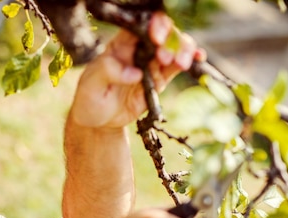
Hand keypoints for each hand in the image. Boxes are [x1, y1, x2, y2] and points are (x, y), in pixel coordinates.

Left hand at [69, 12, 205, 129]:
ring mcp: (151, 63)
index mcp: (120, 44)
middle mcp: (138, 49)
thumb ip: (108, 72)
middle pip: (162, 32)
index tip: (155, 38)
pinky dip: (190, 59)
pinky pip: (178, 66)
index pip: (139, 26)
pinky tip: (198, 58)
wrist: (99, 122)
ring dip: (182, 49)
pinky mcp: (160, 79)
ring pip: (174, 46)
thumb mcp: (90, 84)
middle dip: (169, 38)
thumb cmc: (90, 98)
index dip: (151, 26)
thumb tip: (135, 73)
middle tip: (165, 57)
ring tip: (180, 63)